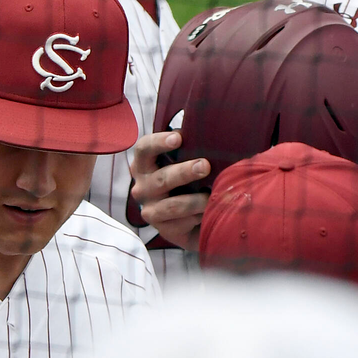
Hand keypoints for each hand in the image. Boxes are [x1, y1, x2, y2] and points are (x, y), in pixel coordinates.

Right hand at [128, 131, 209, 251]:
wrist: (192, 217)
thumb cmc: (189, 179)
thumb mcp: (187, 160)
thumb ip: (192, 146)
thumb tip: (215, 128)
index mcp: (145, 164)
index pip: (144, 149)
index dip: (159, 142)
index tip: (178, 138)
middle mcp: (142, 187)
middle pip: (161, 178)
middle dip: (184, 172)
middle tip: (205, 166)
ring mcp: (151, 210)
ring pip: (172, 205)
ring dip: (195, 201)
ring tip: (212, 195)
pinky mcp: (163, 229)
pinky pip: (182, 224)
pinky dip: (198, 217)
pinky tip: (209, 212)